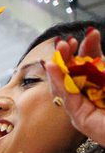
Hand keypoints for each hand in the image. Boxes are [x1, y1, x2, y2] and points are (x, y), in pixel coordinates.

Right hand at [47, 28, 104, 147]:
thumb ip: (99, 59)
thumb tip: (91, 34)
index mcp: (101, 84)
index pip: (87, 64)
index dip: (82, 51)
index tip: (82, 37)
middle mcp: (91, 95)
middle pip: (72, 74)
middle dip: (66, 57)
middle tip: (64, 43)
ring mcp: (84, 108)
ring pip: (65, 86)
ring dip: (58, 67)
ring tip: (58, 50)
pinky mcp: (80, 118)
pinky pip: (67, 98)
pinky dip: (58, 82)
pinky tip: (53, 68)